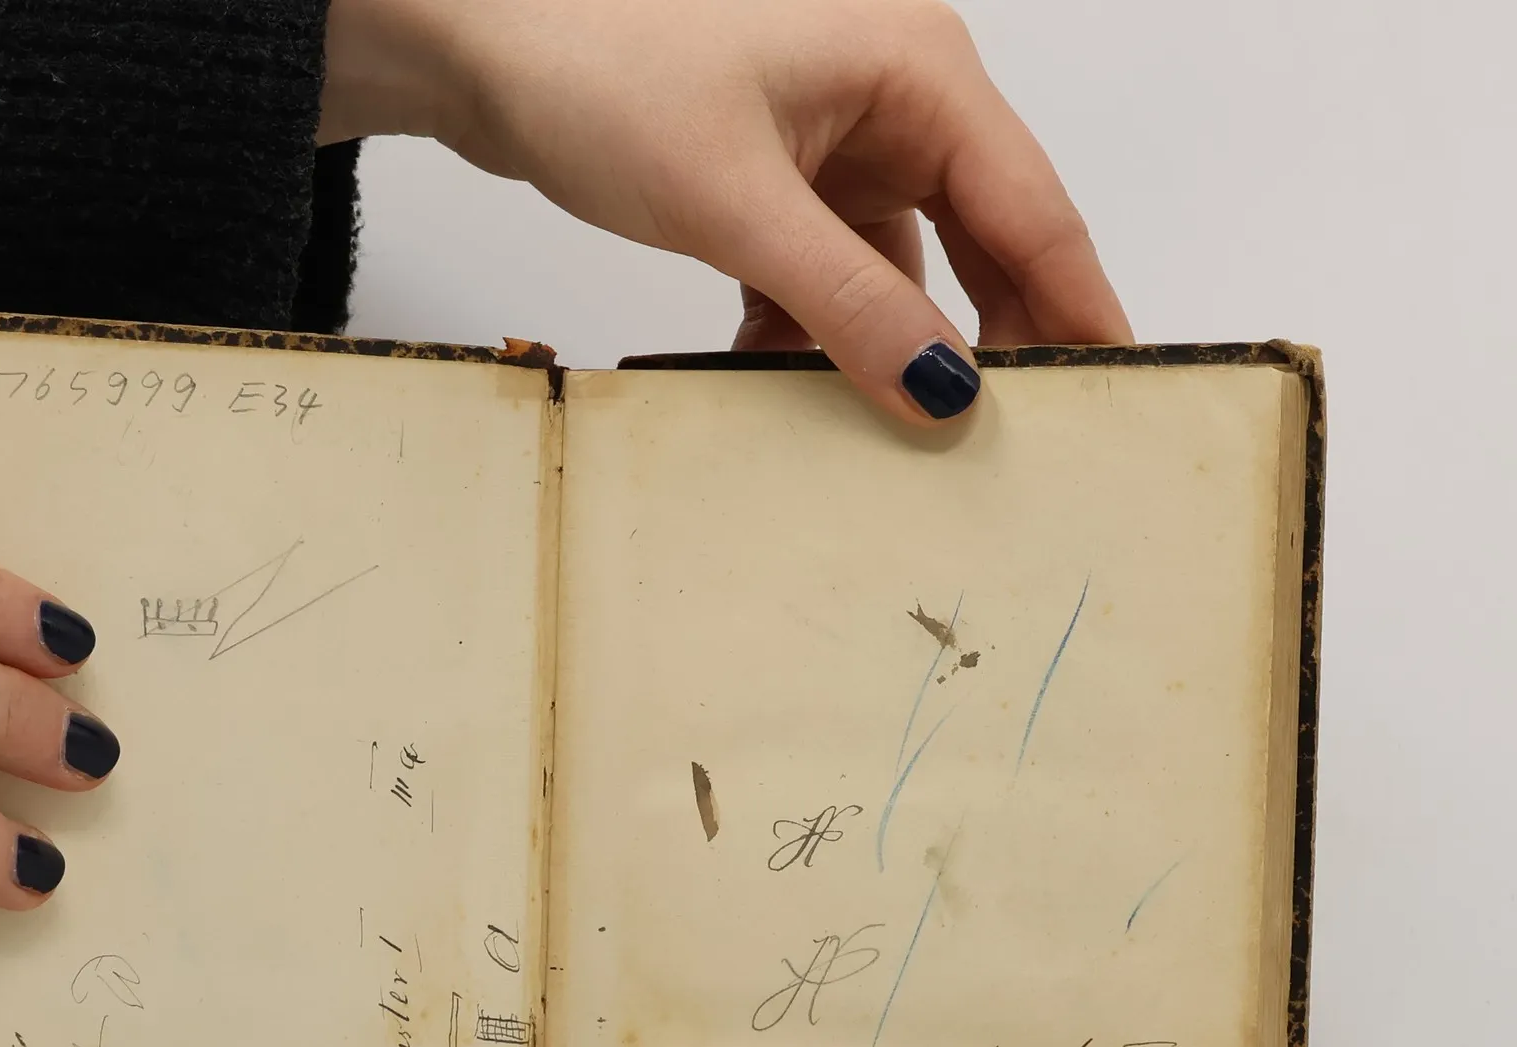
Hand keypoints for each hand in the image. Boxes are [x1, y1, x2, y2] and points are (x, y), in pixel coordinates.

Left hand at [321, 0, 1130, 425]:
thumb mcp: (740, 204)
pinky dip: (805, 326)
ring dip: (874, 347)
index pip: (1034, 210)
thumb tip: (943, 394)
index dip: (1079, 308)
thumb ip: (850, 305)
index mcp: (918, 73)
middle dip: (982, 342)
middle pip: (979, 244)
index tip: (1119, 392)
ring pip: (895, 271)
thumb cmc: (604, 69)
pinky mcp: (774, 177)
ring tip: (869, 431)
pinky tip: (769, 367)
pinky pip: (824, 272)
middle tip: (1002, 445)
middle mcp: (892, 100)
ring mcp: (832, 140)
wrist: (483, 44)